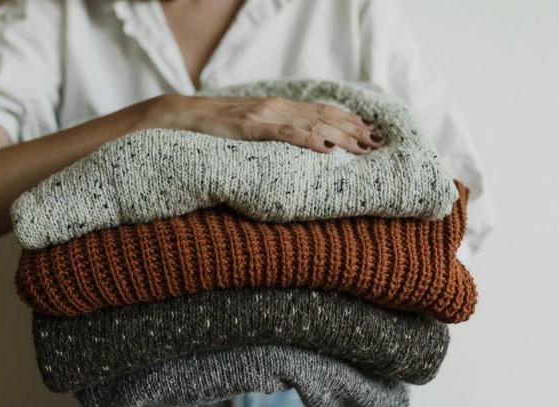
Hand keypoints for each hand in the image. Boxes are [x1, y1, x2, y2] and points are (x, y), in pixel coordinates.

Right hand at [151, 94, 383, 153]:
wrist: (182, 116)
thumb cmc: (214, 127)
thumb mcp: (248, 127)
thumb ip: (271, 131)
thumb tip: (295, 143)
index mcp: (276, 108)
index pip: (320, 111)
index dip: (347, 121)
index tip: (369, 132)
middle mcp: (275, 107)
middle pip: (323, 116)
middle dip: (353, 130)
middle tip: (377, 143)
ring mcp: (263, 116)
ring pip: (311, 123)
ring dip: (341, 135)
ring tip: (363, 147)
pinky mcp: (249, 127)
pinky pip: (284, 133)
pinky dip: (307, 139)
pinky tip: (327, 147)